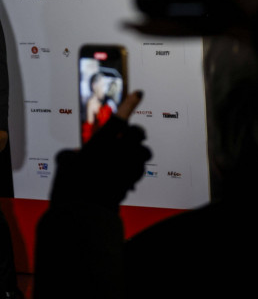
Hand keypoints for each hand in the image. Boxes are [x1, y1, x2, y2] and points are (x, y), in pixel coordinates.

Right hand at [50, 90, 151, 209]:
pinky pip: (141, 169)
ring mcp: (130, 165)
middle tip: (129, 137)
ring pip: (145, 151)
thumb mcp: (65, 165)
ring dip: (139, 152)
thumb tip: (73, 156)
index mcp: (102, 142)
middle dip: (136, 133)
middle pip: (138, 133)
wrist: (84, 212)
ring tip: (129, 157)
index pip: (119, 118)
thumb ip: (71, 156)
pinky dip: (136, 169)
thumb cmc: (70, 185)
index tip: (139, 93)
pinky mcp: (134, 180)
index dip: (130, 104)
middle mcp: (120, 151)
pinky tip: (126, 175)